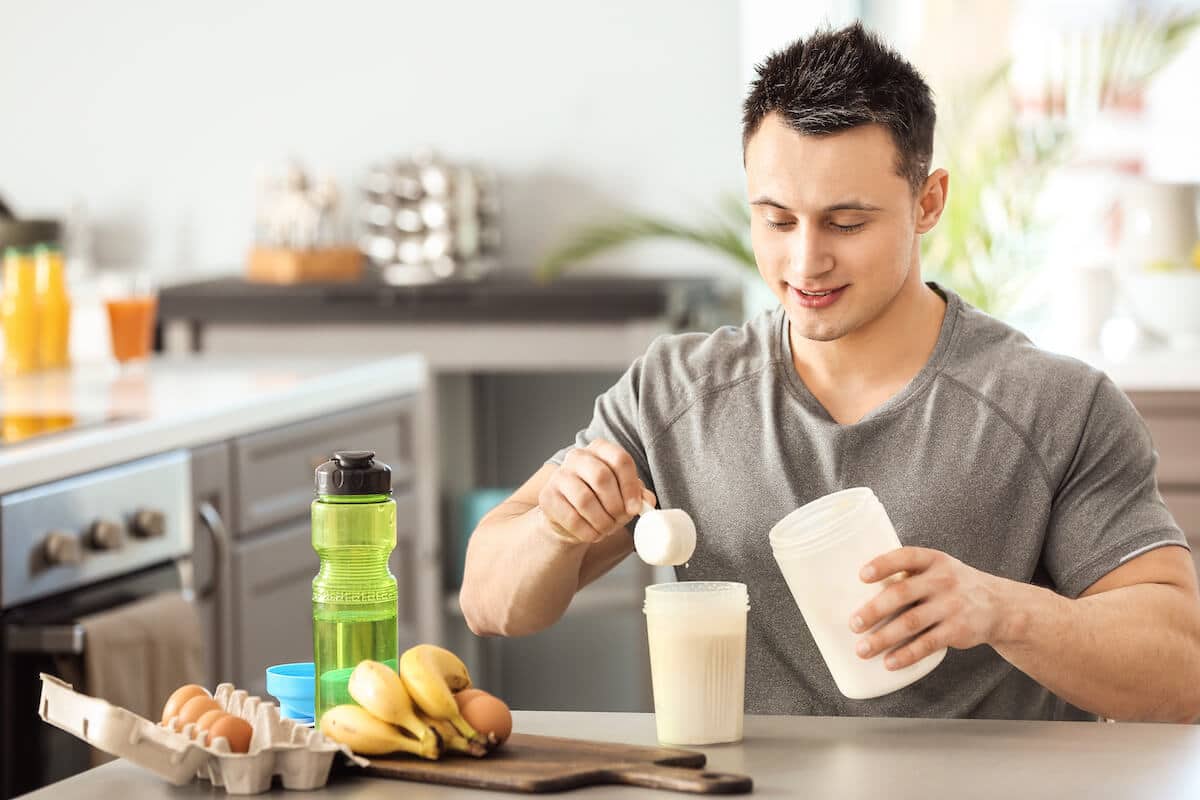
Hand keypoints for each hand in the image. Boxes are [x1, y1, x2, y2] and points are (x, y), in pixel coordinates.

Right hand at [537, 439, 655, 543]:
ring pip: (585, 500)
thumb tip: (647, 501)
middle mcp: (577, 457)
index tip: (635, 508)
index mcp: (600, 449)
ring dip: (602, 521)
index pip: (620, 460)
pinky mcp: (547, 497)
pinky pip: (571, 517)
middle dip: (615, 505)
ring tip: (607, 528)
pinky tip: (593, 533)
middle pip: (602, 477)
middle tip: (619, 519)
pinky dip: (587, 531)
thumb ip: (638, 494)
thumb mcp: (623, 493)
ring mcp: (559, 475)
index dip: (630, 486)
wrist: (570, 517)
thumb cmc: (601, 501)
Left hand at [849, 547, 1009, 670]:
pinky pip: (928, 644)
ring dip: (883, 638)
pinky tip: (889, 662)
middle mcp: (943, 580)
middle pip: (902, 593)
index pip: (905, 556)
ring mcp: (951, 606)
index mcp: (933, 560)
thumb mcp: (938, 568)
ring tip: (862, 649)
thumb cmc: (953, 585)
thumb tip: (858, 589)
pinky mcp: (958, 631)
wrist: (1000, 605)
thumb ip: (908, 573)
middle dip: (874, 609)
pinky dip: (907, 654)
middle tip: (853, 624)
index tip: (861, 576)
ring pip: (911, 623)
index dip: (883, 564)